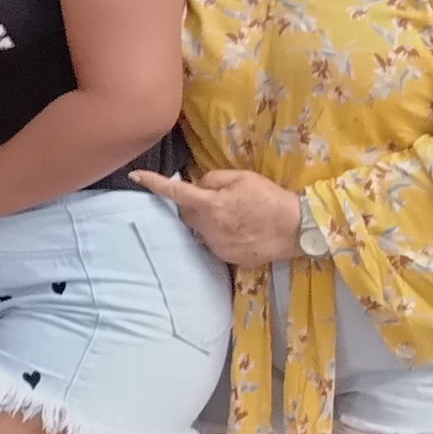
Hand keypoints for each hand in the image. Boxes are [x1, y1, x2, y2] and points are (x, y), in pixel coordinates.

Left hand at [133, 167, 300, 267]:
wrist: (297, 228)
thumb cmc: (270, 198)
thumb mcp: (242, 178)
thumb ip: (213, 179)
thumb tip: (197, 185)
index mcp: (210, 205)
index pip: (175, 192)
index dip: (153, 183)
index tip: (135, 176)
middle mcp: (208, 227)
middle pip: (185, 212)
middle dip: (193, 204)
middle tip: (218, 199)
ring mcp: (216, 244)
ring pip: (198, 229)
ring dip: (207, 220)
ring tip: (234, 216)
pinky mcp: (226, 257)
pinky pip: (212, 242)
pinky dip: (218, 234)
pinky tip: (239, 230)